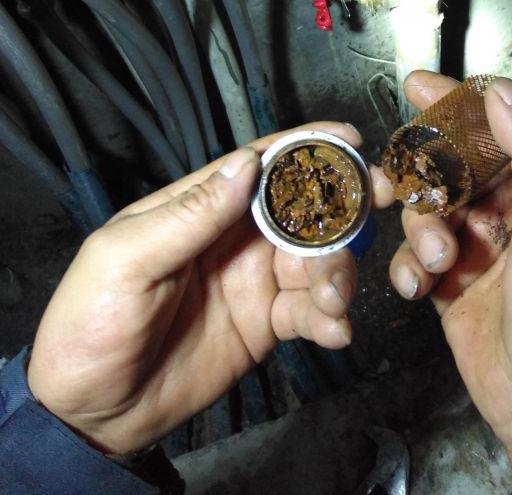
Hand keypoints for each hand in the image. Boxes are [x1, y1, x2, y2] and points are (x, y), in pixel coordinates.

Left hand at [27, 122, 393, 455]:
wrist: (91, 414)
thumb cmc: (90, 326)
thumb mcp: (126, 261)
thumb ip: (189, 215)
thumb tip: (246, 165)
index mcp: (197, 207)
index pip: (258, 164)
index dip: (305, 146)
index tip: (348, 139)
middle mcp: (233, 236)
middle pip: (302, 207)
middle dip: (343, 202)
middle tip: (379, 202)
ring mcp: (253, 279)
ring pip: (317, 258)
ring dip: (338, 271)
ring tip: (332, 299)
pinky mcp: (265, 324)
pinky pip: (312, 311)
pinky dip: (332, 318)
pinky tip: (333, 331)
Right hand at [388, 72, 511, 483]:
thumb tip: (500, 91)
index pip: (497, 127)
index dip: (457, 102)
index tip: (417, 84)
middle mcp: (510, 212)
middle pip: (450, 165)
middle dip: (421, 172)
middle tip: (391, 180)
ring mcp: (477, 249)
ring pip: (425, 209)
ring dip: (420, 230)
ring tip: (437, 261)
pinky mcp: (449, 284)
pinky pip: (414, 255)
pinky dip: (409, 266)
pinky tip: (420, 287)